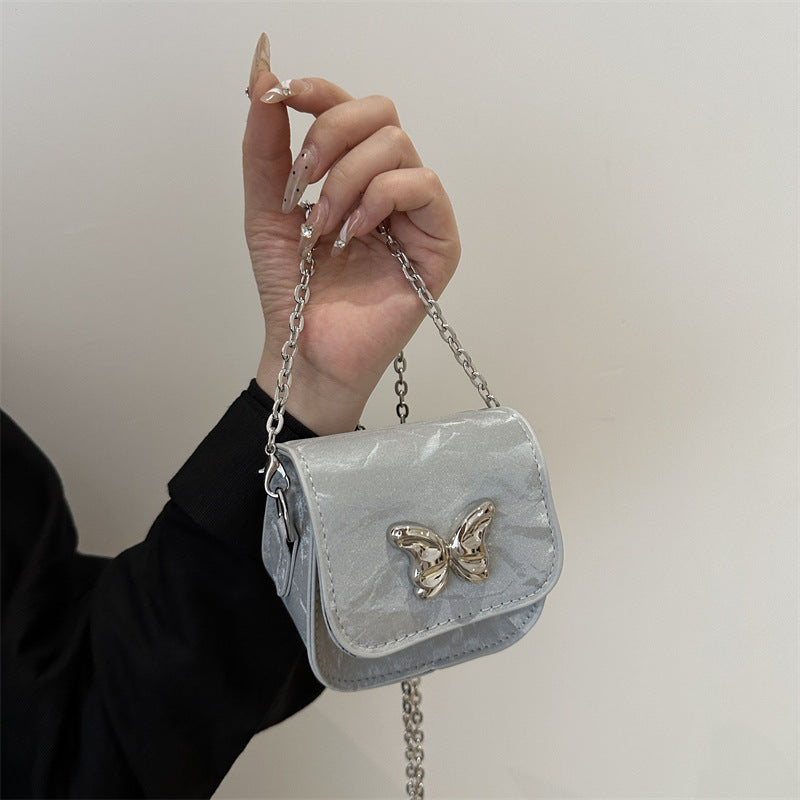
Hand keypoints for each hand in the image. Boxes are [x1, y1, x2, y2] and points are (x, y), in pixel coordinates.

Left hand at [243, 35, 459, 434]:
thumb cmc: (295, 288)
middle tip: (301, 184)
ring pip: (398, 146)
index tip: (283, 95)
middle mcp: (390, 185)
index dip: (321, 92)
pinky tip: (354, 234)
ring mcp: (418, 214)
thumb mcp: (267, 210)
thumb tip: (263, 80)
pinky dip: (379, 200)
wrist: (306, 347)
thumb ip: (266, 149)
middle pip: (380, 112)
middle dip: (331, 136)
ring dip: (346, 180)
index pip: (352, 108)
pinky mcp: (440, 244)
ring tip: (323, 227)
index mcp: (353, 173)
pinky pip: (423, 187)